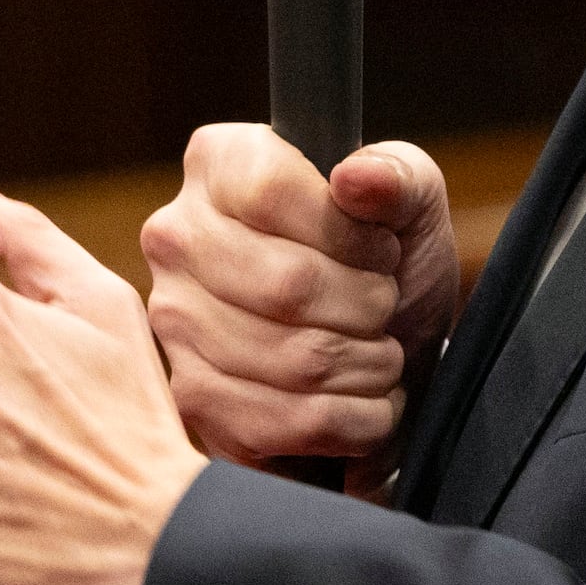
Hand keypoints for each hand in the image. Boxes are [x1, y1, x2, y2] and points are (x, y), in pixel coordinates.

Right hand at [136, 126, 458, 469]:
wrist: (383, 345)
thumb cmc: (386, 263)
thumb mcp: (411, 204)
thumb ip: (398, 178)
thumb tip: (358, 178)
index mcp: (218, 164)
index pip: (273, 193)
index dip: (351, 234)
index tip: (381, 251)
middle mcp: (175, 239)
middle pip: (287, 284)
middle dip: (368, 306)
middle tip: (384, 307)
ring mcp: (174, 323)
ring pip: (296, 359)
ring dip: (369, 364)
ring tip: (378, 353)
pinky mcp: (194, 401)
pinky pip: (290, 420)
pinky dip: (355, 418)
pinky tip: (362, 398)